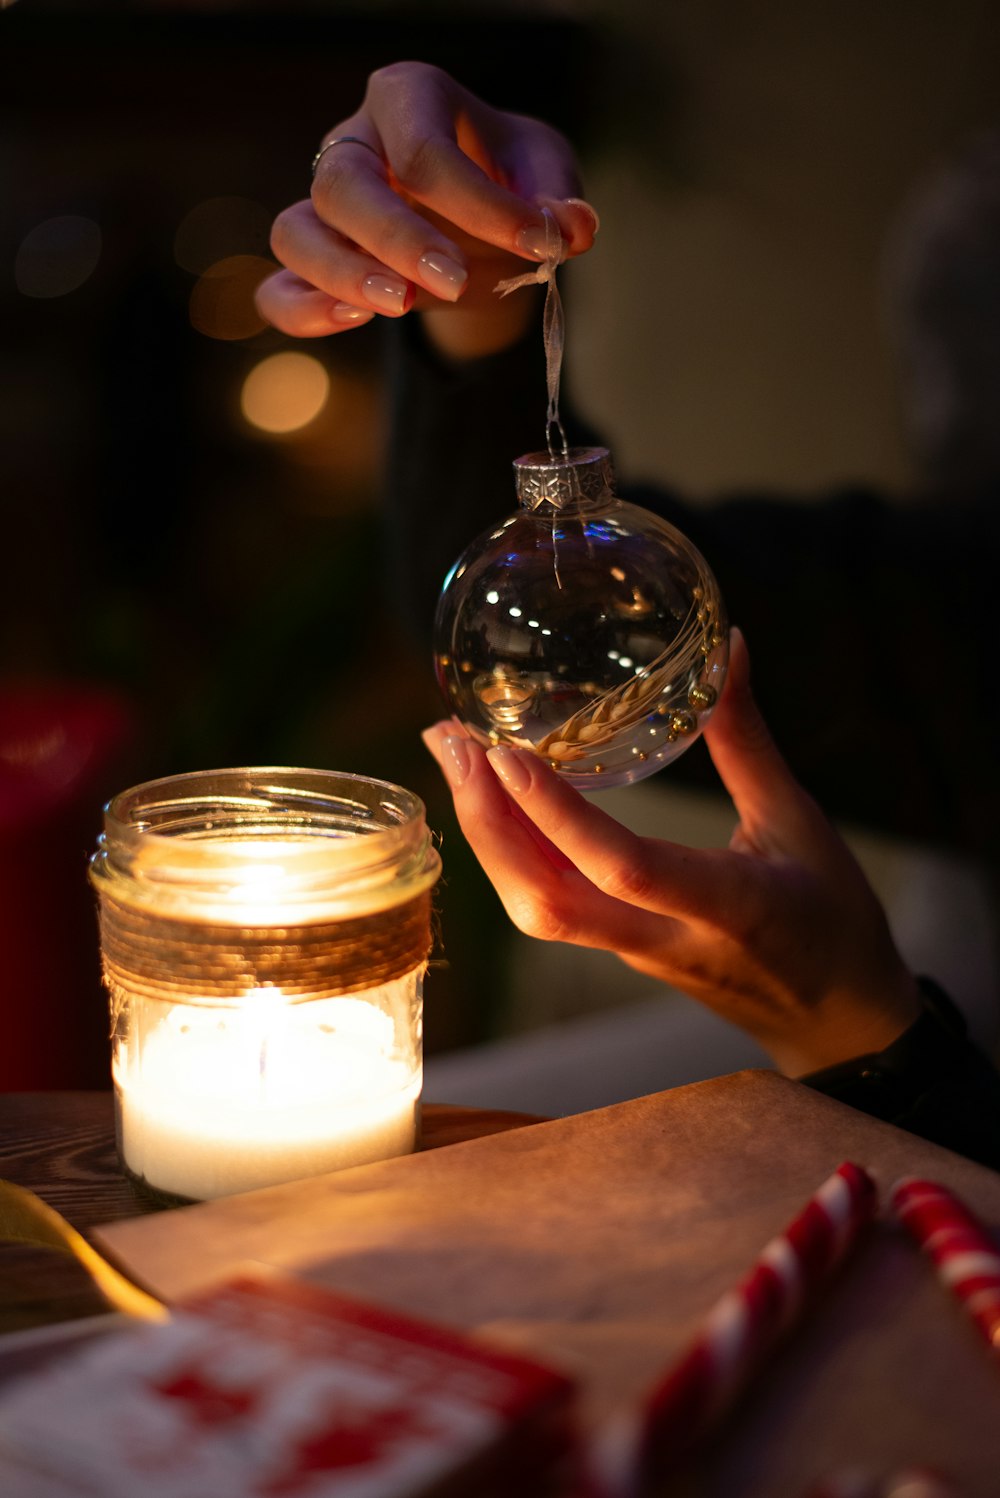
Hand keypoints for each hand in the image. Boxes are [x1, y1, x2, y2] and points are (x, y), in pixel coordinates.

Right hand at [255, 61, 598, 359]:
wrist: (485, 221)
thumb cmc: (511, 181)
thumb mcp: (547, 175)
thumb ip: (559, 200)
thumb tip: (572, 227)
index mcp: (408, 99)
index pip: (425, 149)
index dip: (481, 204)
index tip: (537, 244)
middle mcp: (353, 144)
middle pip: (343, 184)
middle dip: (399, 238)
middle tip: (455, 280)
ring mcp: (324, 206)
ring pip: (295, 233)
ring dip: (342, 274)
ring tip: (402, 304)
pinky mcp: (317, 266)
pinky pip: (278, 290)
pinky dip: (303, 310)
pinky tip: (353, 321)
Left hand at [422, 630, 920, 1075]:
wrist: (836, 1023)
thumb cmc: (832, 920)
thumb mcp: (799, 821)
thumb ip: (747, 739)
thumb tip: (726, 644)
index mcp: (726, 907)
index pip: (624, 867)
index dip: (558, 815)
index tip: (504, 753)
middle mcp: (664, 937)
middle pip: (547, 902)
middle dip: (486, 822)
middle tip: (446, 739)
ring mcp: (633, 952)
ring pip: (536, 911)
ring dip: (485, 836)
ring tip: (454, 759)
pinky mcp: (619, 950)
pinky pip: (549, 906)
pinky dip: (510, 852)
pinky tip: (491, 801)